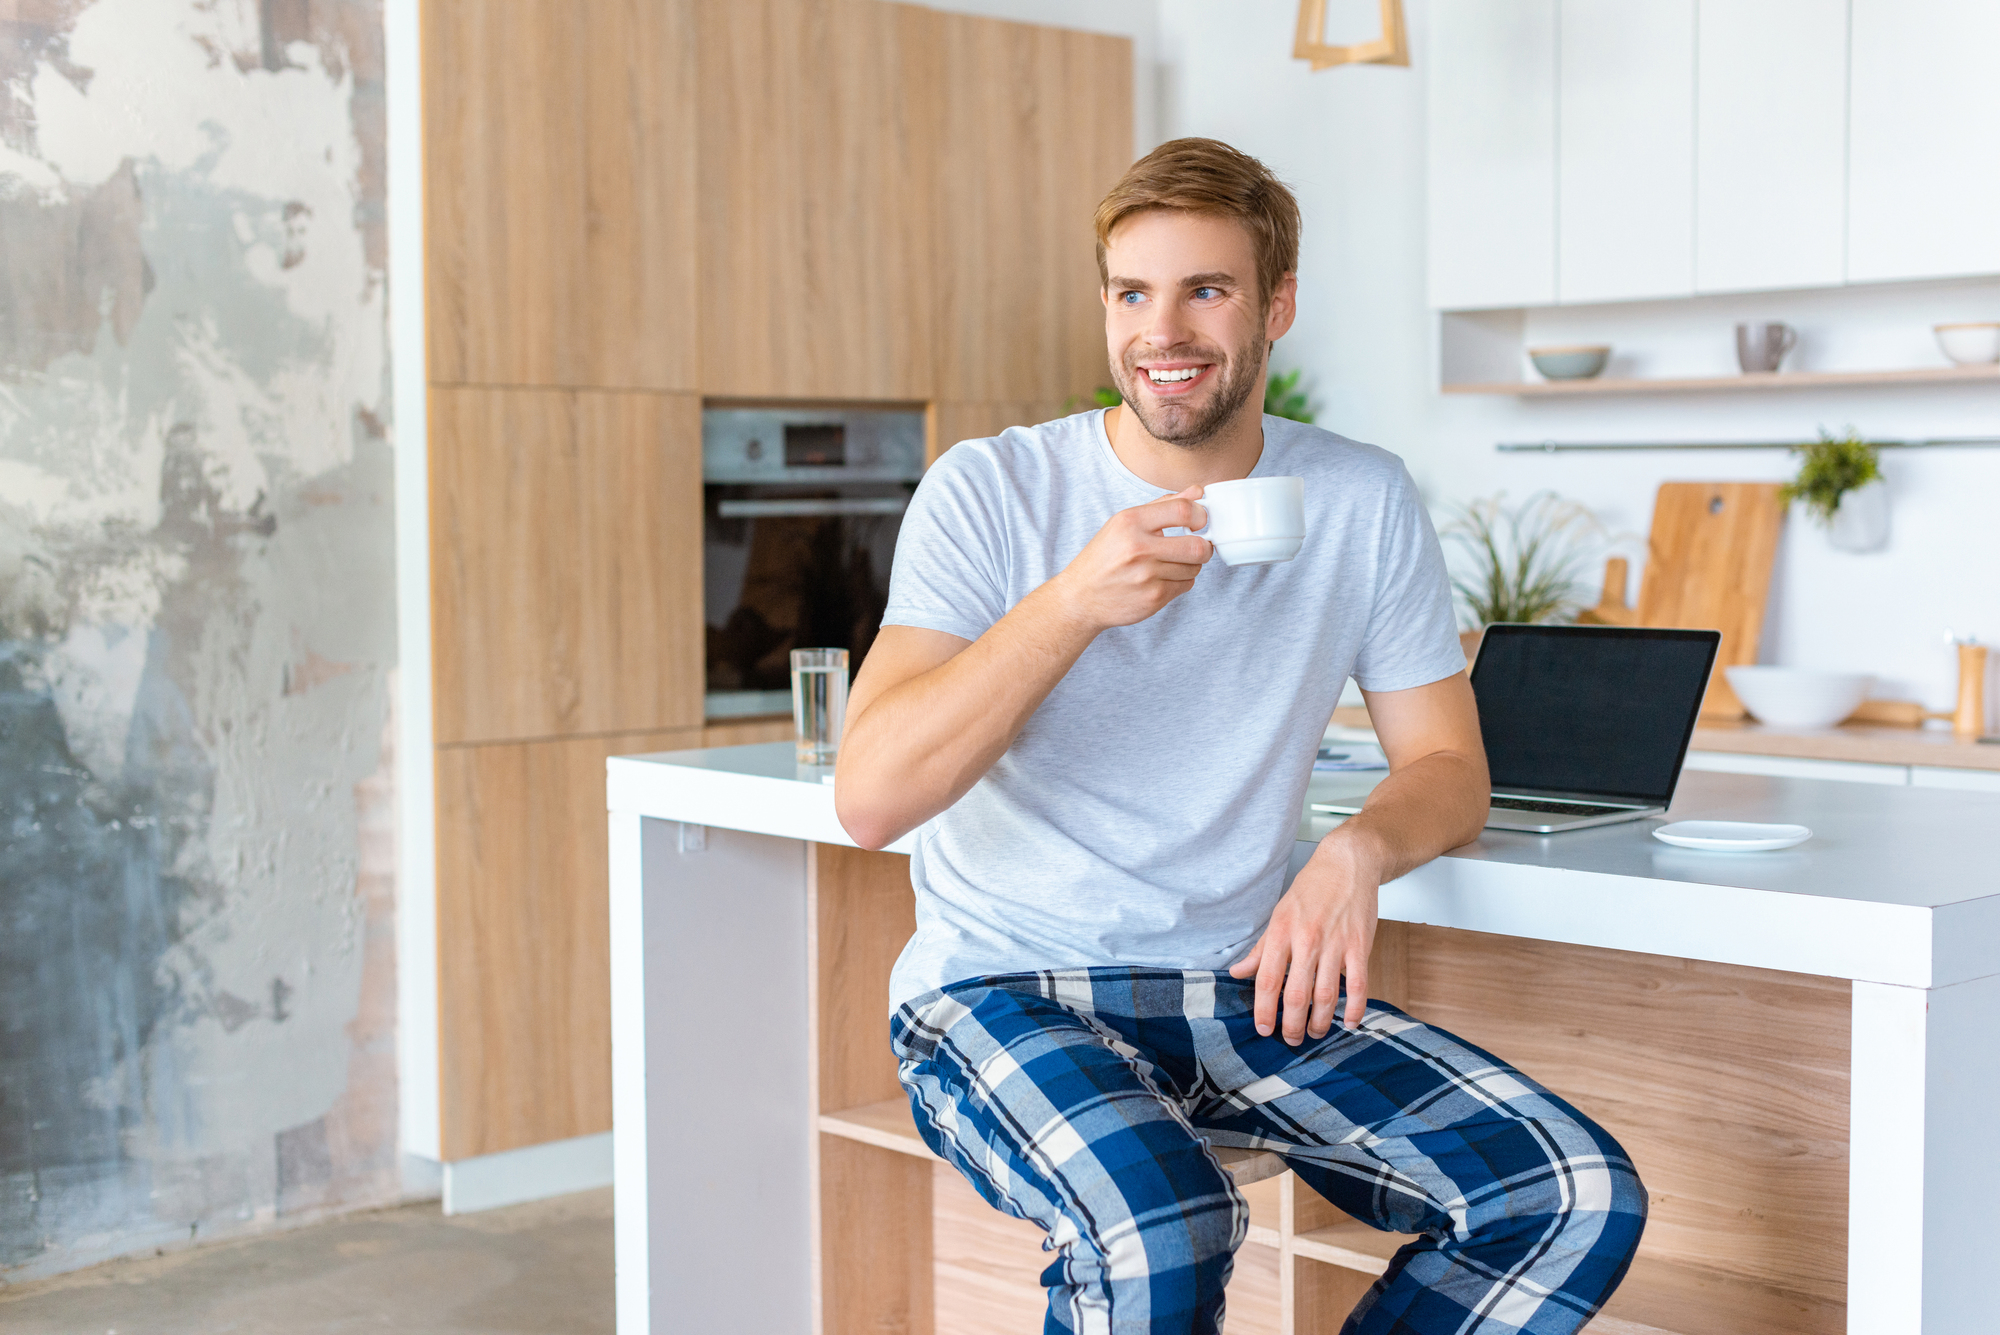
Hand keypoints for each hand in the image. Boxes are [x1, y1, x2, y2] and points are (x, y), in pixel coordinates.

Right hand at [1048, 487, 1213, 631]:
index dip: (1201, 515)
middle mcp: (1138, 548)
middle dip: (1204, 546)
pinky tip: (1161, 579)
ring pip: (1194, 568)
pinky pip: (1186, 586)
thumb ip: (1163, 505)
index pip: (1183, 510)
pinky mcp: (1153, 598)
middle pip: (1197, 546)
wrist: (1081, 597)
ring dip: (1190, 565)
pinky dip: (1180, 582)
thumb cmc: (1104, 557)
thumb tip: (1197, 491)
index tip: (1200, 521)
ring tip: (1170, 564)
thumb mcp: (1125, 523)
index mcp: (1130, 522)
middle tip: (1197, 546)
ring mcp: (1146, 576)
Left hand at [1228, 834, 1381, 1042]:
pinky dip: (1355, 1008)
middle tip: (1291, 1039)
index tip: (1264, 1029)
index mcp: (1282, 932)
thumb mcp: (1279, 914)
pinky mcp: (1360, 946)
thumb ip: (1261, 948)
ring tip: (1316, 1033)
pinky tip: (1349, 1022)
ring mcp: (1335, 944)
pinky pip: (1358, 985)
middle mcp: (1307, 940)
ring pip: (1326, 995)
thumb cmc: (1312, 889)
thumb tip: (1238, 972)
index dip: (1264, 1009)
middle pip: (1296, 995)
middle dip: (1292, 1024)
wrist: (1348, 864)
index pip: (1268, 980)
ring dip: (1320, 1022)